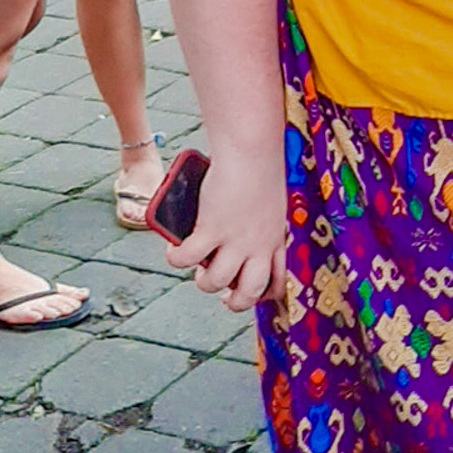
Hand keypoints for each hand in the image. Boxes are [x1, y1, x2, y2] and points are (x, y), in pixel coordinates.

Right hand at [169, 144, 286, 312]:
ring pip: (216, 282)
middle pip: (250, 293)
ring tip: (195, 267)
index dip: (262, 296)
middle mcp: (259, 245)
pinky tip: (173, 249)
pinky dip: (176, 257)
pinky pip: (187, 258)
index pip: (278, 282)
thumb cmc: (260, 164)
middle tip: (219, 291)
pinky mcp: (212, 229)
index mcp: (276, 239)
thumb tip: (226, 232)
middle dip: (233, 303)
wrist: (252, 149)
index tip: (246, 293)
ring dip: (202, 281)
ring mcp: (236, 240)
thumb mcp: (268, 201)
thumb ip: (256, 221)